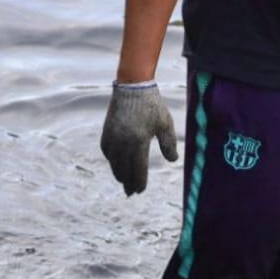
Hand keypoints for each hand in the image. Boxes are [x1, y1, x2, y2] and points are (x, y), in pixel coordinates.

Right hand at [100, 81, 177, 195]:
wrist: (133, 87)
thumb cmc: (152, 105)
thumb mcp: (165, 123)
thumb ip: (169, 144)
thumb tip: (173, 160)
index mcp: (138, 142)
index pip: (137, 169)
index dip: (139, 182)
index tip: (140, 191)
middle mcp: (122, 143)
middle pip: (123, 170)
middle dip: (128, 182)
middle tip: (132, 192)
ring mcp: (112, 138)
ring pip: (114, 163)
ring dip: (119, 174)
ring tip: (124, 182)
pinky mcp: (106, 132)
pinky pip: (107, 152)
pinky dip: (112, 161)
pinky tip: (117, 164)